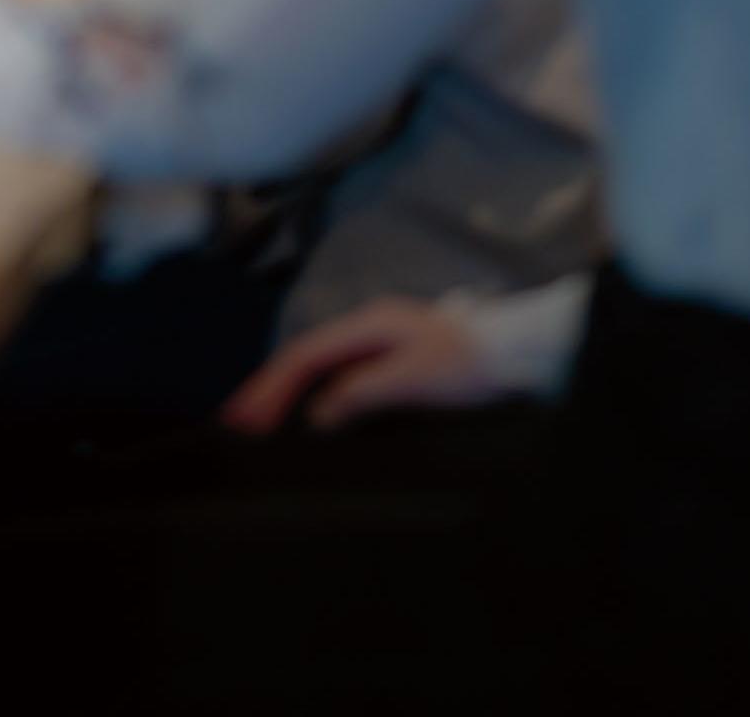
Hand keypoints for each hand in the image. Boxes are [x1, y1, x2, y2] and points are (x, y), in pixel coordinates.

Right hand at [221, 298, 501, 434]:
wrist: (515, 353)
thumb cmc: (466, 365)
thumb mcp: (415, 378)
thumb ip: (362, 391)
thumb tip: (317, 414)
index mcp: (365, 326)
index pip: (305, 356)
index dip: (272, 386)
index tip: (246, 417)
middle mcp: (363, 330)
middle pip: (304, 359)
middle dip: (267, 390)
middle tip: (234, 424)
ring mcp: (374, 344)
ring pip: (316, 369)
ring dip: (284, 394)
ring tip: (254, 422)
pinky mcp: (386, 363)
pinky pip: (334, 378)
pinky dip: (309, 397)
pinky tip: (299, 416)